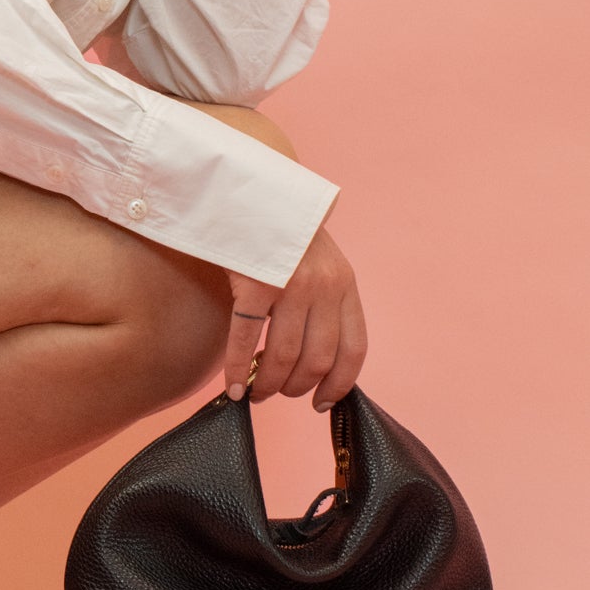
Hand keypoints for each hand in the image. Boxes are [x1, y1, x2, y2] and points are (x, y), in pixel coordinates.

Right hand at [223, 224, 366, 411]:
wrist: (251, 186)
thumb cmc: (280, 229)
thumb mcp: (319, 260)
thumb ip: (324, 299)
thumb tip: (315, 357)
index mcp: (345, 283)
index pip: (354, 349)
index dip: (340, 384)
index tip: (322, 402)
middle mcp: (324, 286)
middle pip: (318, 359)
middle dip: (298, 387)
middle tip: (279, 393)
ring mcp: (290, 284)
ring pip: (284, 356)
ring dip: (270, 385)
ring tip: (257, 392)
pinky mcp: (254, 281)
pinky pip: (246, 340)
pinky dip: (238, 370)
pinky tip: (234, 387)